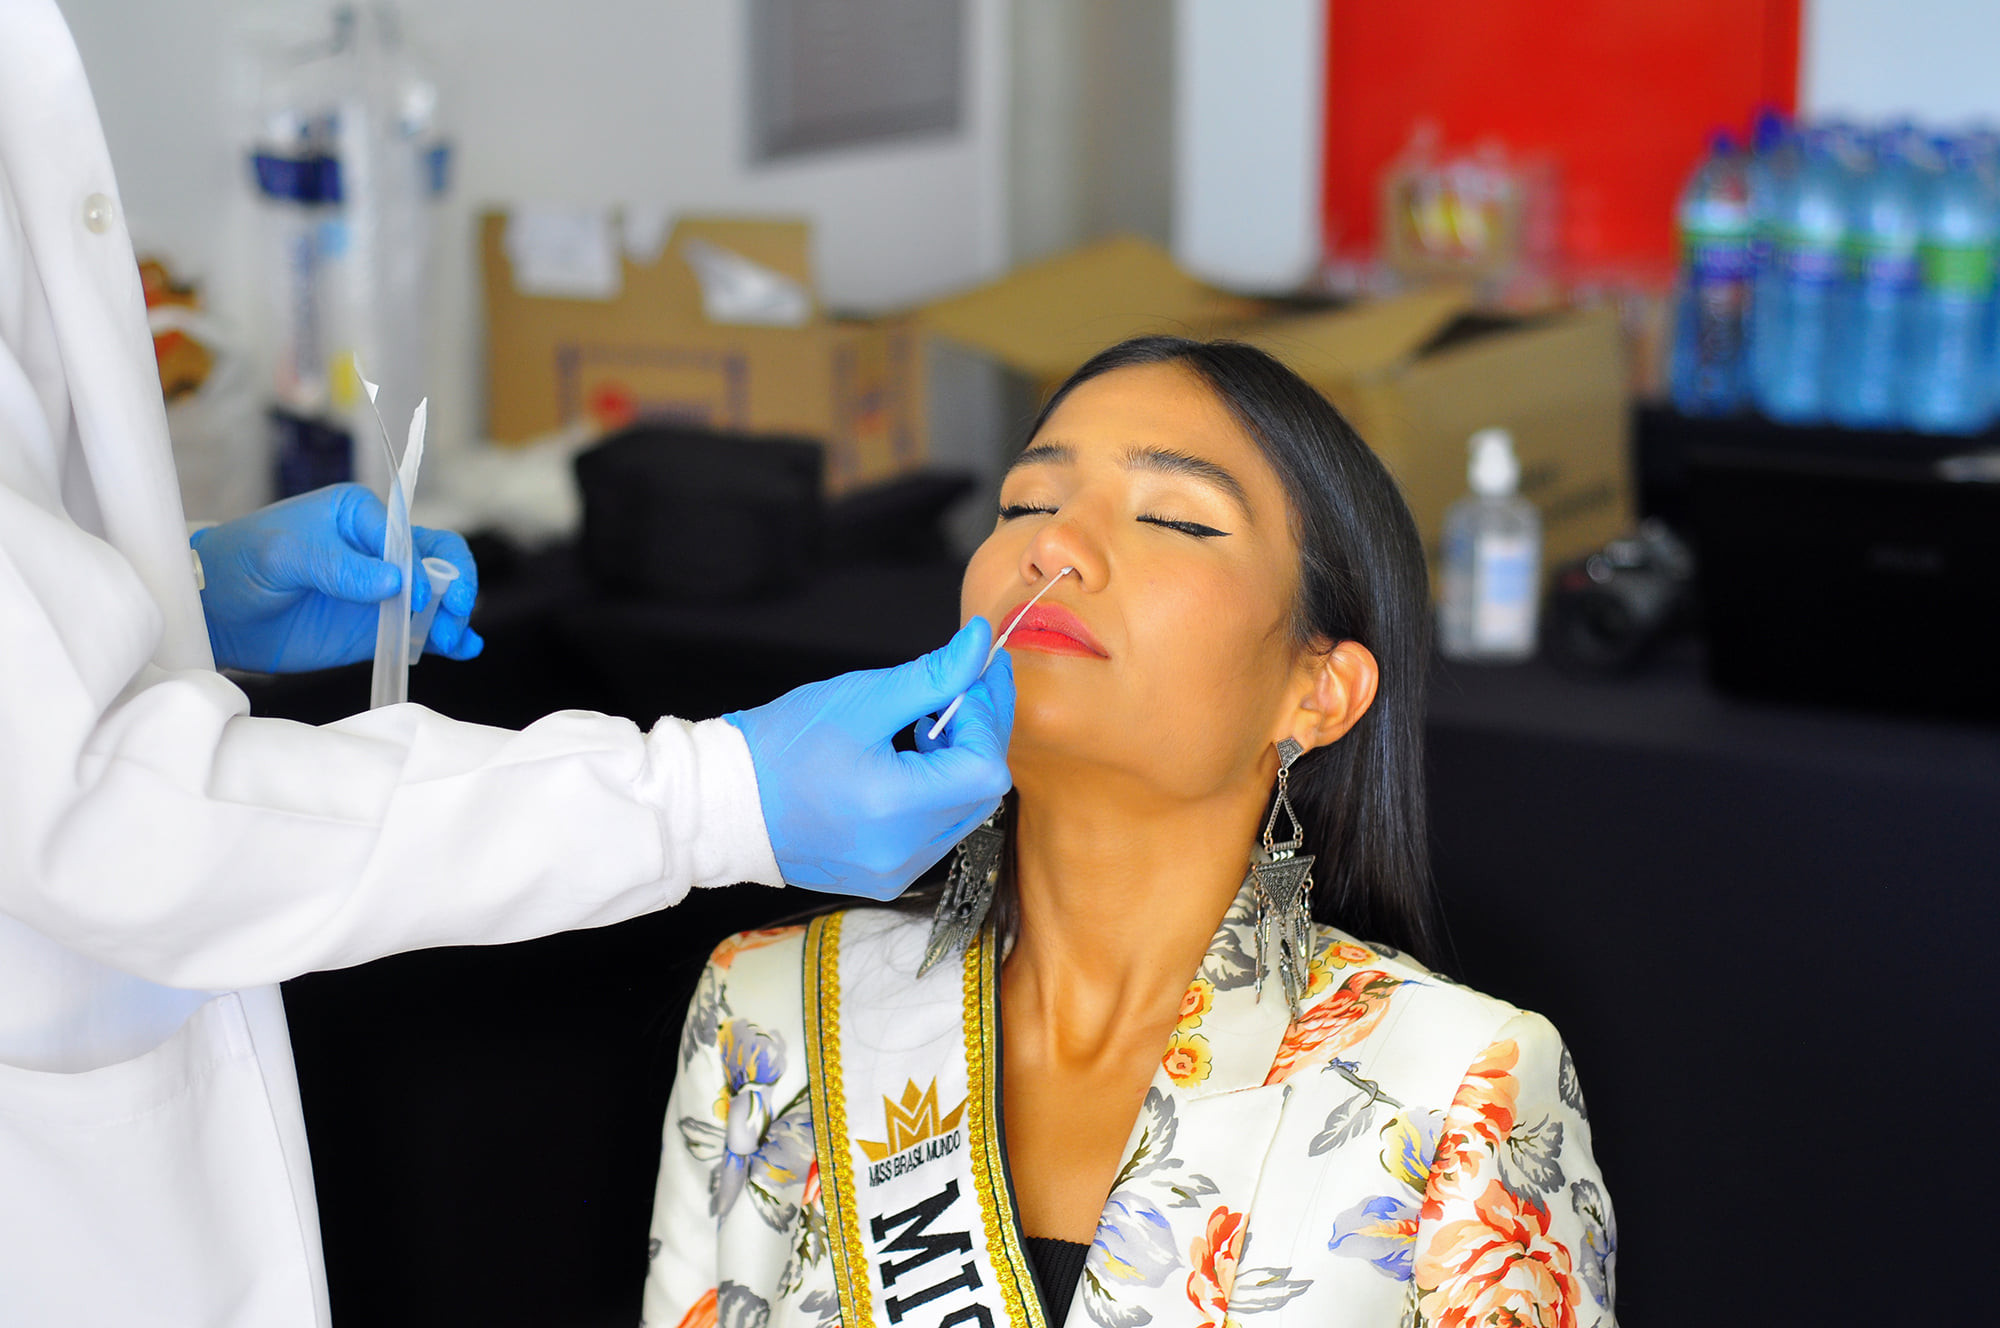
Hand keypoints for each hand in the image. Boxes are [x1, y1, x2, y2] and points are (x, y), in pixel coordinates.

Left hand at [192, 483, 482, 673]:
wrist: (214, 613)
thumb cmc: (240, 564)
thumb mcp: (281, 556)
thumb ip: (337, 566)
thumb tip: (393, 583)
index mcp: (360, 516)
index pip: (408, 535)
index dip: (420, 565)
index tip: (414, 596)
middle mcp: (379, 551)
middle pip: (438, 559)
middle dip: (454, 585)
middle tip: (455, 612)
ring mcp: (382, 592)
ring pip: (437, 597)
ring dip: (454, 615)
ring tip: (455, 637)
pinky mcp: (378, 628)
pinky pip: (420, 632)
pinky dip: (445, 639)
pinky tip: (462, 647)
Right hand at [725, 619, 1015, 899]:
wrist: (727, 802)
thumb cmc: (783, 746)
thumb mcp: (862, 699)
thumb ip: (932, 675)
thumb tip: (980, 643)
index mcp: (895, 808)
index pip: (985, 766)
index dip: (988, 716)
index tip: (974, 676)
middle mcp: (902, 852)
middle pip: (981, 790)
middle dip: (980, 734)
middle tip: (962, 688)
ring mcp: (896, 871)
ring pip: (964, 812)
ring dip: (960, 764)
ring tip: (926, 727)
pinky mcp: (887, 878)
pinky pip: (937, 832)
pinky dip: (938, 793)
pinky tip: (910, 764)